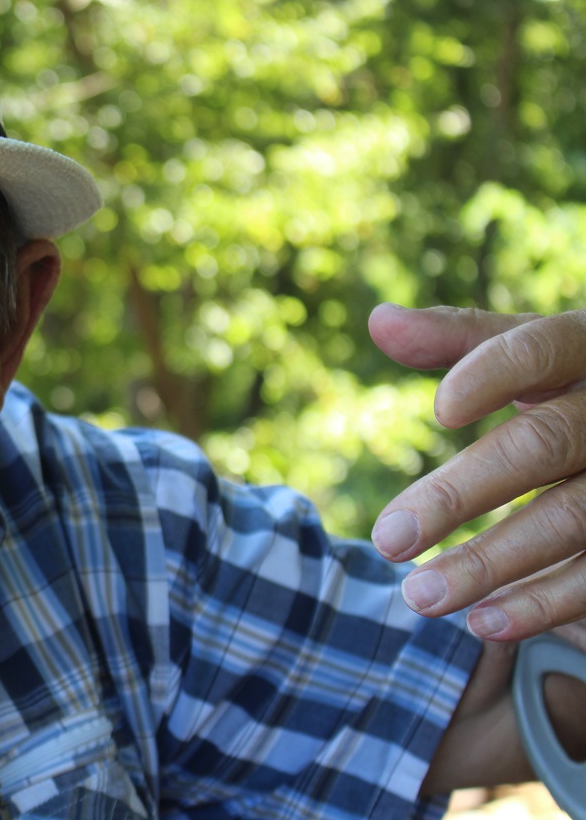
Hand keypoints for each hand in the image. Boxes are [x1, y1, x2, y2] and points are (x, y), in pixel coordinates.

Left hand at [368, 303, 585, 640]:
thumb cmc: (578, 384)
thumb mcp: (535, 351)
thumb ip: (459, 337)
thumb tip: (378, 321)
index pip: (541, 345)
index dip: (495, 373)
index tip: (442, 411)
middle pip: (542, 446)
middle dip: (459, 495)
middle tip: (386, 541)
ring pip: (572, 519)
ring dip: (492, 563)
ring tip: (421, 596)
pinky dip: (545, 603)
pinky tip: (485, 623)